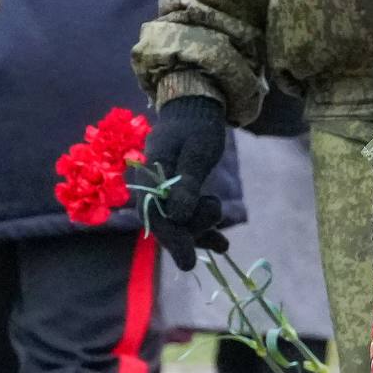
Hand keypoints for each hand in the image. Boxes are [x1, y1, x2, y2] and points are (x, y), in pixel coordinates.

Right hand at [142, 95, 231, 272]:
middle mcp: (152, 188)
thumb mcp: (196, 151)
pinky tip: (221, 245)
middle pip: (167, 224)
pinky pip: (188, 218)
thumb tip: (178, 216)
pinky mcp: (178, 194)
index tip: (188, 263)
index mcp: (149, 176)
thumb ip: (187, 183)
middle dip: (192, 232)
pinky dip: (204, 230)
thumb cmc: (196, 126)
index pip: (155, 215)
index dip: (172, 239)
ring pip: (179, 224)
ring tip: (223, 242)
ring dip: (201, 233)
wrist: (196, 109)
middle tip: (217, 224)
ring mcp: (164, 193)